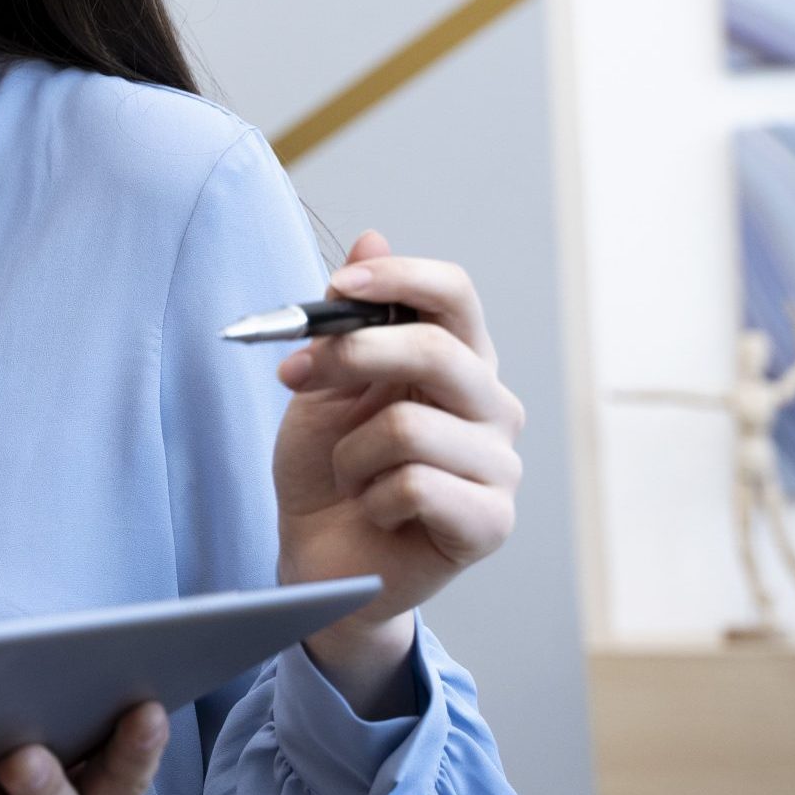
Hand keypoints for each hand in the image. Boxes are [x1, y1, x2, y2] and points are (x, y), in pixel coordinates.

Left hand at [271, 231, 523, 709]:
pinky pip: (414, 485)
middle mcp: (492, 406)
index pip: (455, 294)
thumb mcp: (321, 386)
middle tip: (295, 377)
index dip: (399, 278)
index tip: (336, 285)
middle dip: (351, 357)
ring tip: (352, 475)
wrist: (319, 558)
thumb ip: (347, 319)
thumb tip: (371, 235)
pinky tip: (375, 511)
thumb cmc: (327, 471)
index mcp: (458, 362)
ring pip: (409, 425)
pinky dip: (371, 498)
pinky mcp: (490, 522)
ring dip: (352, 453)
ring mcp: (499, 465)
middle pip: (437, 350)